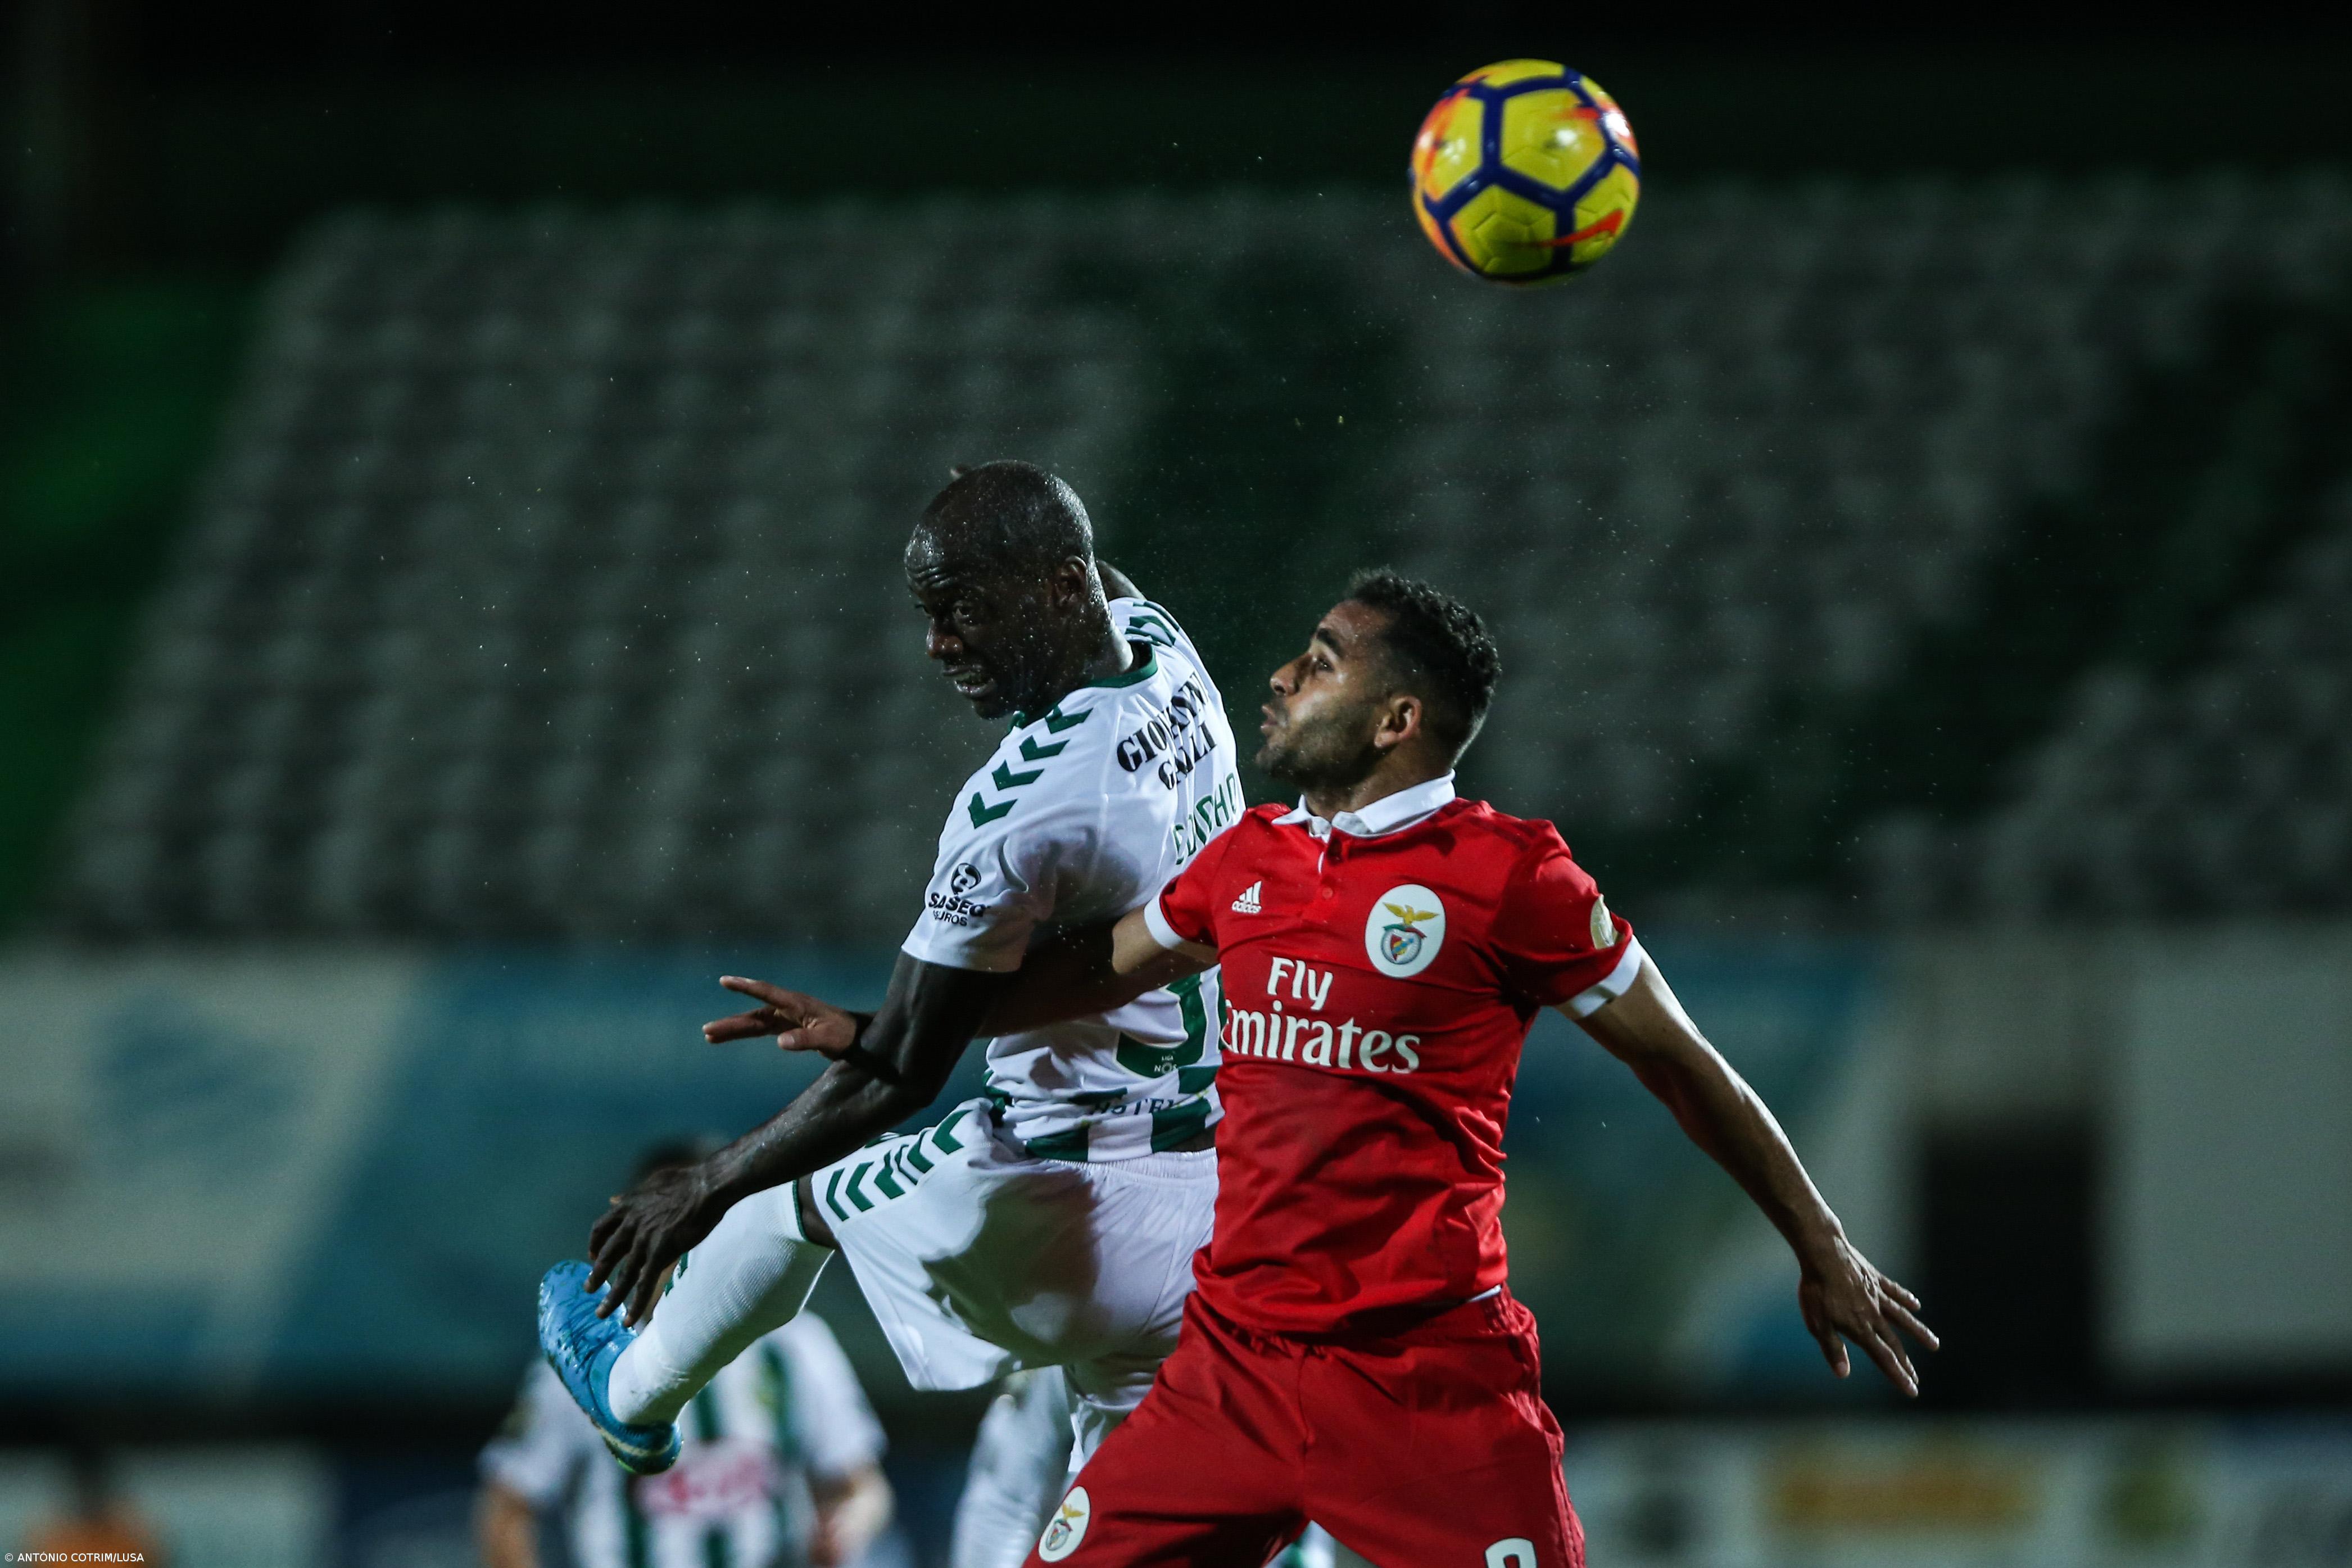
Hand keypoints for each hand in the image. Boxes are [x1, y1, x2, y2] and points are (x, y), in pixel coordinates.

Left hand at [587, 1161, 722, 1326]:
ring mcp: (643, 1241)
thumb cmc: (686, 1181)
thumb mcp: (651, 1182)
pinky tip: (629, 1321)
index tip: (592, 1255)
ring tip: (600, 1313)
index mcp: (627, 1207)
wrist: (706, 1186)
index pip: (601, 1228)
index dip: (594, 1244)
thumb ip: (631, 1196)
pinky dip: (636, 1304)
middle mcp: (630, 1225)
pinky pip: (644, 1285)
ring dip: (610, 1298)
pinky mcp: (659, 1253)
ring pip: (622, 1276)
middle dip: (596, 1275)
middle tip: (588, 1289)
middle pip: (606, 1256)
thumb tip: (612, 1200)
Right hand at [703, 975, 859, 1058]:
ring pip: (754, 1022)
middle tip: (707, 1030)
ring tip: (709, 1036)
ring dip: (733, 1028)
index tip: (725, 980)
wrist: (857, 1036)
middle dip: (731, 1022)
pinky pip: (760, 1029)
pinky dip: (744, 1033)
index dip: (745, 986)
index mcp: (796, 1004)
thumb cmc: (845, 1034)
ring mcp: (786, 1017)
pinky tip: (728, 1037)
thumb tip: (780, 1042)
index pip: (766, 992)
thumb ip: (806, 1039)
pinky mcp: (787, 1027)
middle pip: (754, 1014)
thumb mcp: (828, 1038)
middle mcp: (787, 1008)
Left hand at [1797, 1232, 1938, 1395]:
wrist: (1823, 1253)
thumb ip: (1832, 1348)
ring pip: (1903, 1318)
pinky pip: (1894, 1291)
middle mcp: (1874, 1314)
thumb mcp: (1818, 1323)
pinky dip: (1906, 1298)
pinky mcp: (1875, 1279)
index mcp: (1860, 1328)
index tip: (1912, 1390)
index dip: (1897, 1375)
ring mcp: (1877, 1295)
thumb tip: (1844, 1374)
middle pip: (1893, 1343)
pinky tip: (1916, 1304)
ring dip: (1919, 1332)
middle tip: (1917, 1379)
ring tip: (1935, 1344)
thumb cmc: (1817, 1290)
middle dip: (1905, 1363)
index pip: (1883, 1358)